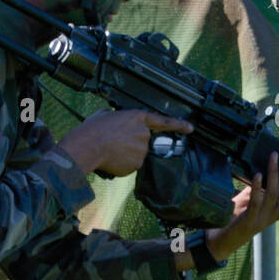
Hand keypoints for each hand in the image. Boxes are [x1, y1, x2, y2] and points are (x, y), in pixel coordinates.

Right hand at [58, 108, 193, 177]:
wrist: (87, 146)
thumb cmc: (93, 129)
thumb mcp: (107, 115)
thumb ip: (121, 119)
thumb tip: (120, 125)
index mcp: (138, 117)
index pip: (163, 121)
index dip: (178, 125)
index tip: (190, 129)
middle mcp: (144, 134)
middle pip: (142, 140)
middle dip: (131, 142)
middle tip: (113, 142)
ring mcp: (142, 150)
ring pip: (136, 153)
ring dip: (126, 153)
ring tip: (109, 150)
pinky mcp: (136, 165)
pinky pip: (131, 165)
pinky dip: (122, 164)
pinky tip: (111, 159)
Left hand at [203, 152, 278, 262]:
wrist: (223, 238)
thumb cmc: (239, 216)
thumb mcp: (255, 201)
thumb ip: (262, 188)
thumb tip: (266, 166)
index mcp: (278, 214)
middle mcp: (273, 217)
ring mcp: (262, 218)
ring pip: (274, 194)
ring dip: (274, 173)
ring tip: (273, 158)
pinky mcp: (248, 219)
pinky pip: (256, 201)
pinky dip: (257, 186)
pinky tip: (257, 174)